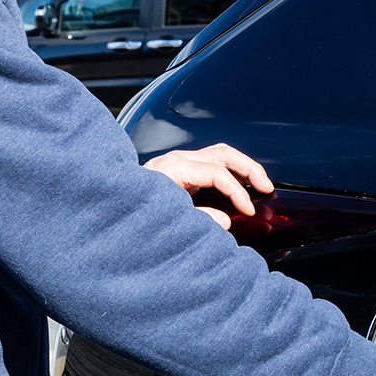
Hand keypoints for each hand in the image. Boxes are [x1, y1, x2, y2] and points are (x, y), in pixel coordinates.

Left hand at [143, 143, 274, 228]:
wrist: (109, 210)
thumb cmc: (133, 215)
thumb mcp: (166, 221)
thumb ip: (198, 221)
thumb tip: (225, 220)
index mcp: (173, 168)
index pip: (216, 173)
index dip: (236, 192)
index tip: (248, 211)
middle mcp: (177, 159)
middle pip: (222, 154)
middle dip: (248, 168)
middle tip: (266, 187)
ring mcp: (178, 162)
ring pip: (219, 154)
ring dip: (242, 167)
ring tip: (260, 183)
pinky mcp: (180, 170)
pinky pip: (212, 163)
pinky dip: (230, 171)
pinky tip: (241, 185)